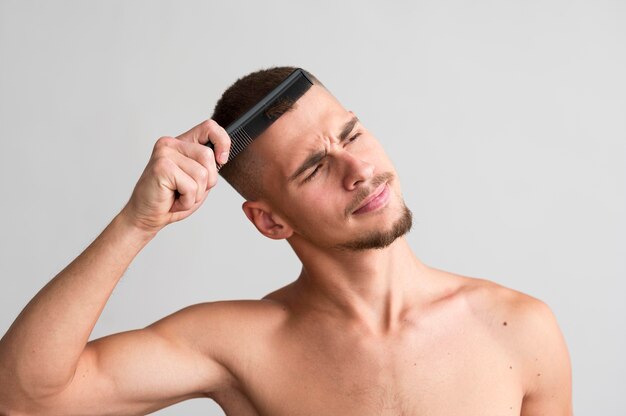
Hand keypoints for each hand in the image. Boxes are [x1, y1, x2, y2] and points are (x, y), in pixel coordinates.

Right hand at [121, 119, 230, 235]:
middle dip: (207, 181)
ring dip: (196, 194)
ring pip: (202, 174)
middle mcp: (171, 143)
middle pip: (208, 155)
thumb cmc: (172, 199)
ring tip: (180, 195)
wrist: (146, 215)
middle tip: (189, 190)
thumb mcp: (198, 180)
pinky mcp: (161, 168)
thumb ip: (209, 165)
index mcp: (182, 143)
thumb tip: (222, 155)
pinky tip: (173, 200)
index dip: (222, 141)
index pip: (209, 127)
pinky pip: (191, 187)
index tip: (222, 160)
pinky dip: (187, 201)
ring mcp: (164, 153)